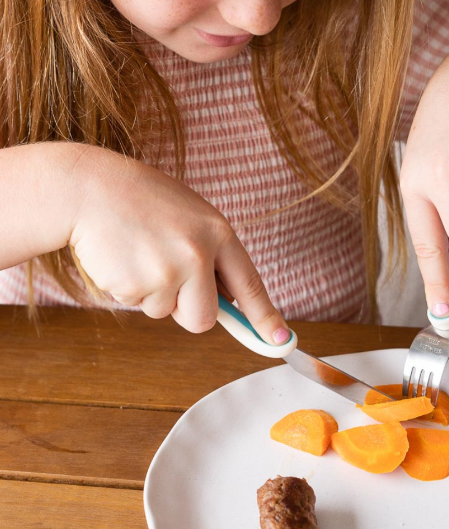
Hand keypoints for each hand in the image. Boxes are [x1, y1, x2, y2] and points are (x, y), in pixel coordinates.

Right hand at [69, 147, 289, 340]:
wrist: (88, 188)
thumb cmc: (142, 201)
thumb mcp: (191, 217)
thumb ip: (212, 256)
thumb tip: (230, 303)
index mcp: (218, 232)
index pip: (250, 284)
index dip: (266, 316)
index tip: (281, 340)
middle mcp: (198, 254)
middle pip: (204, 319)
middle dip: (188, 311)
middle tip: (168, 275)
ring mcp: (166, 272)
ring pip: (166, 312)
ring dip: (153, 293)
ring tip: (139, 251)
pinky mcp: (134, 285)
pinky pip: (138, 305)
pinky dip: (129, 288)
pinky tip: (122, 256)